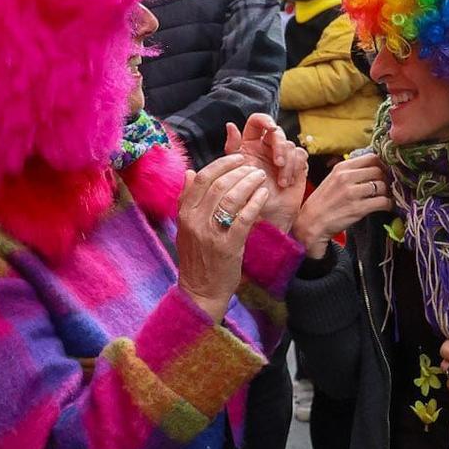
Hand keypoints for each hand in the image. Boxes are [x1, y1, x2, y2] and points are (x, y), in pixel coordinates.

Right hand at [175, 154, 268, 323]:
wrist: (201, 291)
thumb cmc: (197, 257)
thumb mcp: (185, 227)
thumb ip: (187, 200)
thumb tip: (191, 172)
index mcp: (185, 214)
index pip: (203, 178)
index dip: (222, 163)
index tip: (237, 157)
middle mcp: (195, 221)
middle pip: (219, 184)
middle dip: (239, 171)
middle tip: (253, 167)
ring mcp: (211, 234)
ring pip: (232, 197)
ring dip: (249, 183)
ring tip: (260, 177)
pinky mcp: (228, 246)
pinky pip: (244, 217)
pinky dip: (255, 202)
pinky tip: (263, 194)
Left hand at [223, 117, 308, 232]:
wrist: (263, 221)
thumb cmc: (245, 200)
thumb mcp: (234, 172)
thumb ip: (232, 148)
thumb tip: (230, 125)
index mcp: (249, 145)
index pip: (258, 121)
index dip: (265, 120)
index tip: (270, 129)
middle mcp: (266, 149)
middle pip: (277, 132)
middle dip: (279, 145)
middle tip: (277, 163)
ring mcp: (281, 158)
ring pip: (289, 144)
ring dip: (287, 162)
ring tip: (281, 181)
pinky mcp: (295, 167)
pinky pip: (300, 155)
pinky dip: (294, 168)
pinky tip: (287, 183)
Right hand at [292, 152, 394, 249]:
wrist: (311, 223)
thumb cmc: (324, 201)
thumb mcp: (334, 179)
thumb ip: (352, 171)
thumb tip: (375, 166)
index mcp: (342, 167)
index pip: (371, 157)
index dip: (382, 164)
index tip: (385, 171)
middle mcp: (347, 177)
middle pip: (379, 170)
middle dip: (386, 178)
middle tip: (387, 186)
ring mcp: (352, 193)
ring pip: (382, 186)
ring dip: (388, 192)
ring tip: (385, 196)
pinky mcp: (358, 209)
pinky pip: (382, 202)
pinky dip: (388, 204)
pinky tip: (386, 206)